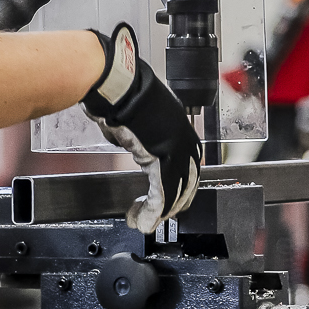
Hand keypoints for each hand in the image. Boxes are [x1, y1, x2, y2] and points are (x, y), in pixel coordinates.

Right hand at [82, 24, 200, 231]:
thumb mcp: (142, 119)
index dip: (179, 189)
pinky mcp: (163, 161)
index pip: (188, 168)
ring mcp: (177, 151)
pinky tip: (143, 220)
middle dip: (172, 205)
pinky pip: (161, 194)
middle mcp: (186, 141)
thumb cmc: (124, 94)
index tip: (168, 202)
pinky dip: (151, 212)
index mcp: (182, 131)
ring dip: (158, 213)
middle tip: (157, 218)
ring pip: (175, 193)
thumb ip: (146, 138)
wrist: (120, 86)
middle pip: (187, 184)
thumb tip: (140, 147)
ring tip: (144, 222)